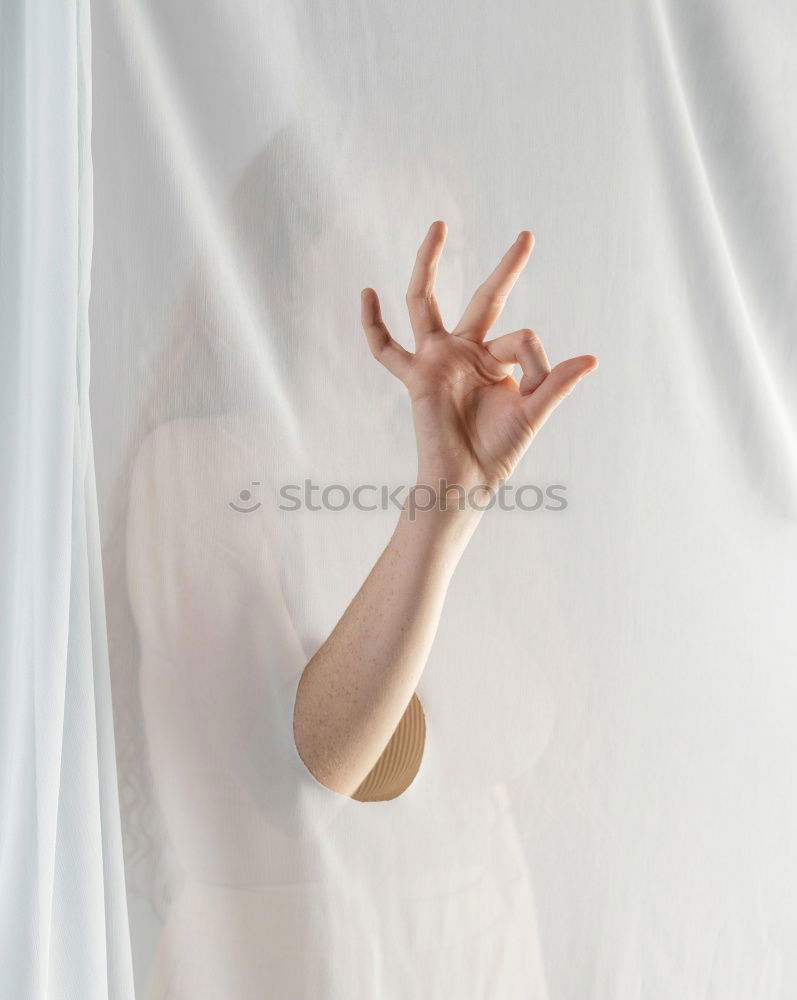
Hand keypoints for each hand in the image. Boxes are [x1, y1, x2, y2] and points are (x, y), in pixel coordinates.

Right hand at [361, 221, 597, 494]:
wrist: (467, 479)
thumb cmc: (499, 450)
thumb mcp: (534, 413)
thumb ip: (555, 383)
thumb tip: (592, 359)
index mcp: (498, 360)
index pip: (524, 338)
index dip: (534, 362)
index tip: (530, 392)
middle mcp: (468, 352)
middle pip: (486, 297)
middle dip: (507, 268)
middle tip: (528, 236)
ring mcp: (439, 359)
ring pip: (425, 301)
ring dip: (429, 263)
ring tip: (438, 226)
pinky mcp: (416, 375)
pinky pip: (386, 349)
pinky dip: (373, 324)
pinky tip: (366, 293)